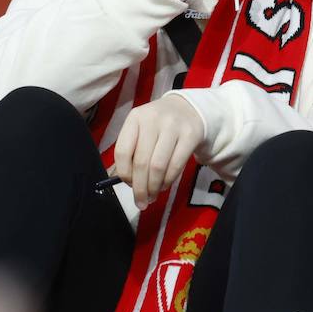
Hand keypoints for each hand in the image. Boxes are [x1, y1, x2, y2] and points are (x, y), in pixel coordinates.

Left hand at [113, 94, 204, 209]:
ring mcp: (173, 126)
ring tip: (153, 196)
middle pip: (141, 162)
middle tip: (141, 201)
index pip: (122, 151)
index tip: (128, 185)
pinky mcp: (190, 135)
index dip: (123, 173)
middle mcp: (153, 119)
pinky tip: (164, 185)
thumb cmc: (159, 126)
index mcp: (135, 118)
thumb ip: (131, 152)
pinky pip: (176, 165)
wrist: (189, 110)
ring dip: (154, 187)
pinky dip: (168, 181)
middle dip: (140, 188)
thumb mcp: (141, 130)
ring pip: (158, 166)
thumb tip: (124, 182)